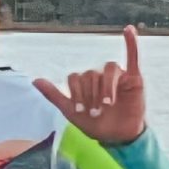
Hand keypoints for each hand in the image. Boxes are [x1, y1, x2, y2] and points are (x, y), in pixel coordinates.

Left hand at [37, 26, 146, 145]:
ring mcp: (117, 77)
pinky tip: (129, 30)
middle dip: (91, 94)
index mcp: (85, 82)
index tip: (81, 112)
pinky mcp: (134, 79)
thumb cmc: (95, 125)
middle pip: (91, 74)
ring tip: (107, 104)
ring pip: (109, 69)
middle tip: (95, 112)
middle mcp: (100, 77)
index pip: (75, 77)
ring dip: (106, 87)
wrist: (116, 138)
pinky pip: (133, 57)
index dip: (76, 94)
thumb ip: (54, 95)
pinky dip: (132, 43)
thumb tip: (34, 81)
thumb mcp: (71, 112)